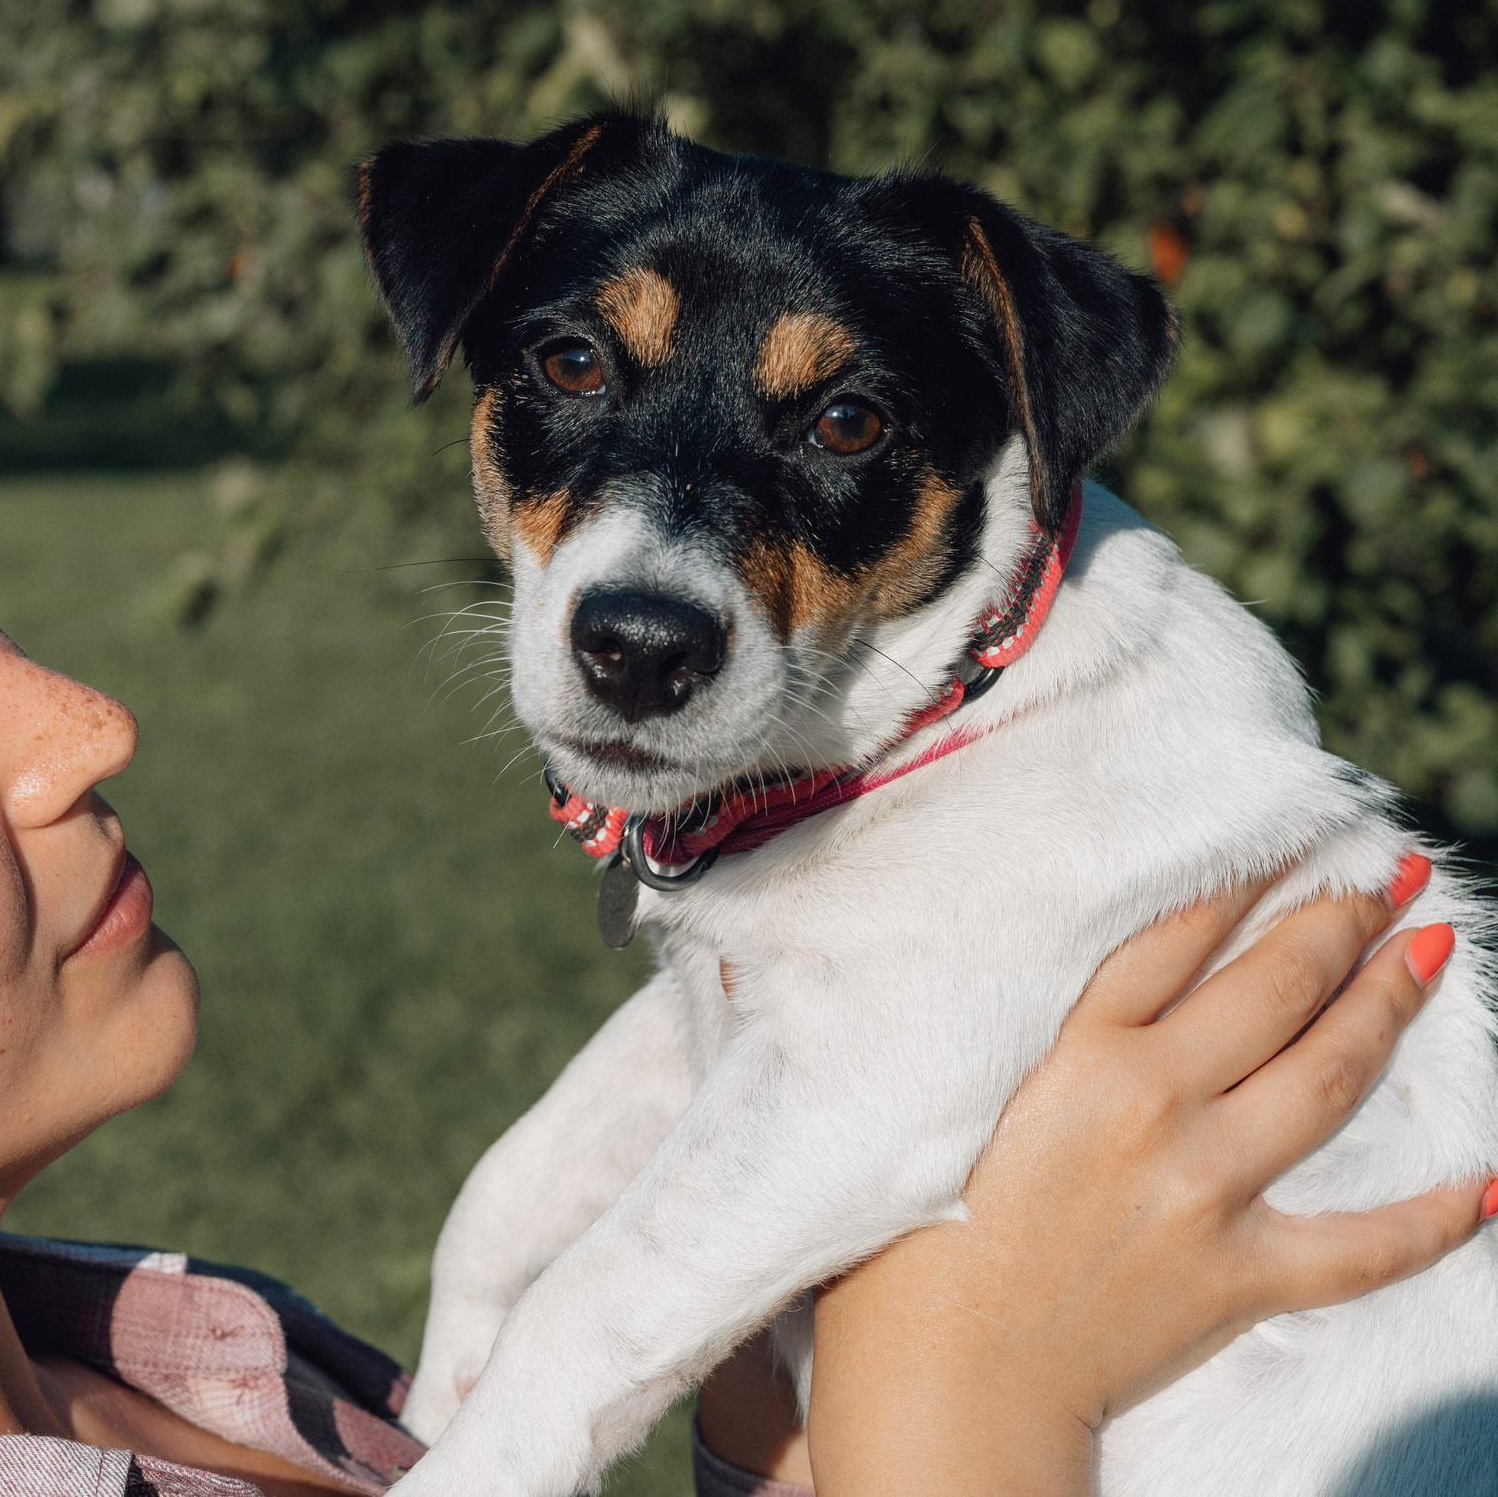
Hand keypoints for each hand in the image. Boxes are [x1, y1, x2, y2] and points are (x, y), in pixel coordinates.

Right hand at [803, 858, 1492, 1494]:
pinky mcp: (1241, 1277)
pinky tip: (1484, 1184)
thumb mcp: (900, 1112)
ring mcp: (1207, 1191)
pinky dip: (1433, 1221)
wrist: (944, 1389)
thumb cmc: (896, 1255)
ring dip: (1387, 1007)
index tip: (1279, 843)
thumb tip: (802, 952)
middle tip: (1383, 874)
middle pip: (1268, 989)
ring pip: (1325, 1078)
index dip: (1233, 884)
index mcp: (1068, 1058)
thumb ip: (925, 1034)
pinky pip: (1364, 1245)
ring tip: (1429, 948)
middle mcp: (1151, 1106)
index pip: (1171, 941)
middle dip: (1335, 922)